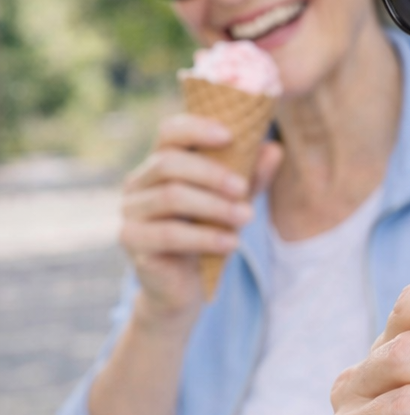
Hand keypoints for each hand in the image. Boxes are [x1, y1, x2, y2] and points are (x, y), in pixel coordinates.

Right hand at [120, 111, 281, 319]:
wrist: (183, 287)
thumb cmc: (206, 235)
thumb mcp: (233, 203)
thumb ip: (250, 178)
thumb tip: (275, 149)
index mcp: (160, 164)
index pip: (169, 132)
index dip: (196, 128)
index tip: (229, 136)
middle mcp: (138, 183)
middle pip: (168, 163)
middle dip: (211, 173)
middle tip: (242, 189)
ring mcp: (130, 211)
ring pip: (170, 197)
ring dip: (214, 206)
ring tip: (246, 217)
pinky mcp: (132, 240)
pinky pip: (169, 233)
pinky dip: (205, 236)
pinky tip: (231, 243)